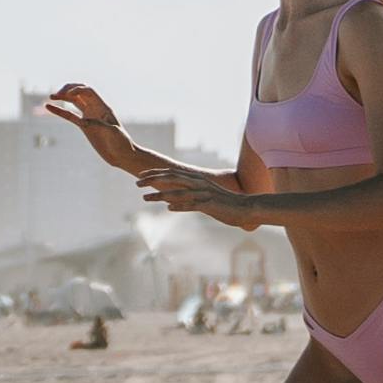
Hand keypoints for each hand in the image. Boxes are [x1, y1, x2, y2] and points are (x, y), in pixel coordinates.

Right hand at [40, 82, 131, 160]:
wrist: (122, 155)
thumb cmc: (121, 143)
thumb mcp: (112, 133)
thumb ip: (100, 125)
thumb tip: (86, 121)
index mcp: (103, 107)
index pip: (88, 91)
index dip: (77, 89)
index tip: (66, 94)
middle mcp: (95, 109)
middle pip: (80, 92)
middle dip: (68, 89)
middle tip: (57, 94)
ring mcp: (89, 117)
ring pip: (74, 101)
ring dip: (63, 97)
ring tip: (51, 97)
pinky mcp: (84, 126)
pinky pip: (70, 116)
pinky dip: (59, 111)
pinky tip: (49, 107)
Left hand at [134, 163, 258, 227]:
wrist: (246, 208)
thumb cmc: (224, 204)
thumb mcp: (203, 199)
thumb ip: (187, 199)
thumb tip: (170, 205)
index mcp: (197, 180)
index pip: (172, 173)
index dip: (155, 174)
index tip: (140, 176)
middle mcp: (199, 183)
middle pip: (171, 179)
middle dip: (152, 180)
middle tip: (136, 183)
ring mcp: (204, 194)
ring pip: (178, 192)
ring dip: (160, 195)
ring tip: (145, 197)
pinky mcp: (210, 204)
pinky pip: (192, 205)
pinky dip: (180, 206)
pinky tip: (168, 208)